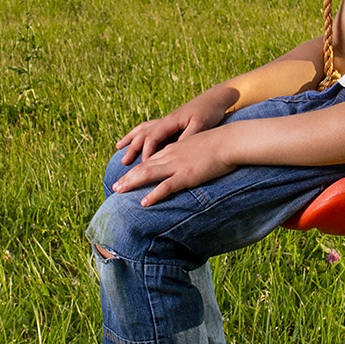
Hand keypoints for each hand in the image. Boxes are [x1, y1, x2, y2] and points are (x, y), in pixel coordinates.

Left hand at [111, 129, 237, 205]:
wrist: (230, 141)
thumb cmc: (219, 144)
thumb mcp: (198, 146)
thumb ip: (188, 154)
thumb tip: (187, 164)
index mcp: (174, 149)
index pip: (150, 160)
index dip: (136, 169)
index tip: (126, 177)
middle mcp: (171, 155)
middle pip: (144, 167)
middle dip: (128, 177)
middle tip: (115, 187)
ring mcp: (177, 165)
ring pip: (148, 174)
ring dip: (132, 183)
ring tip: (119, 191)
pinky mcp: (187, 175)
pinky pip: (166, 186)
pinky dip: (154, 194)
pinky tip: (144, 202)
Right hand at [115, 93, 229, 163]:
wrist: (216, 98)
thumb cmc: (210, 112)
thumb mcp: (201, 125)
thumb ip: (187, 137)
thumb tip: (173, 151)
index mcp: (170, 121)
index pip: (152, 138)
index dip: (145, 153)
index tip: (141, 168)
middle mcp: (165, 120)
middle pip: (143, 134)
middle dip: (132, 148)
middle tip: (122, 163)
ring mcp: (167, 121)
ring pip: (144, 130)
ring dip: (131, 139)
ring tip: (119, 148)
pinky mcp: (172, 122)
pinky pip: (151, 129)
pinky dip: (141, 135)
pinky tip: (139, 140)